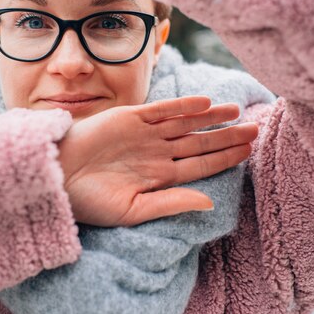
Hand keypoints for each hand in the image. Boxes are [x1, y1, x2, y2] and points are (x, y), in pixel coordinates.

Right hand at [57, 96, 258, 226]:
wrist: (58, 178)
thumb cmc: (90, 202)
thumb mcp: (133, 211)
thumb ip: (170, 203)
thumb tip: (209, 204)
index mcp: (160, 177)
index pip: (201, 165)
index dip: (225, 158)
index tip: (249, 151)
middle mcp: (157, 153)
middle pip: (199, 142)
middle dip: (227, 136)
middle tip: (255, 128)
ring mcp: (144, 134)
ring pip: (185, 122)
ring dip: (210, 116)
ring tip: (236, 110)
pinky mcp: (129, 118)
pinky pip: (161, 109)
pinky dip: (182, 105)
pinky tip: (204, 102)